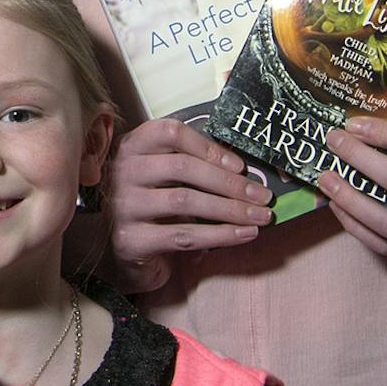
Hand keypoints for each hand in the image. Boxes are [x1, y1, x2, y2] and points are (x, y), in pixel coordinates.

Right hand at [104, 118, 272, 293]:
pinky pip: (183, 236)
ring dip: (230, 209)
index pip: (170, 133)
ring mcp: (124, 205)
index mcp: (133, 146)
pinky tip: (244, 234)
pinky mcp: (130, 239)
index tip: (239, 166)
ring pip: (184, 200)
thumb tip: (243, 173)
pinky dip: (220, 235)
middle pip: (182, 167)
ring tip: (260, 217)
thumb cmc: (152, 207)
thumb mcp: (164, 178)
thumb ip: (192, 166)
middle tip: (263, 196)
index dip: (208, 147)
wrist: (123, 252)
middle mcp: (123, 171)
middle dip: (229, 183)